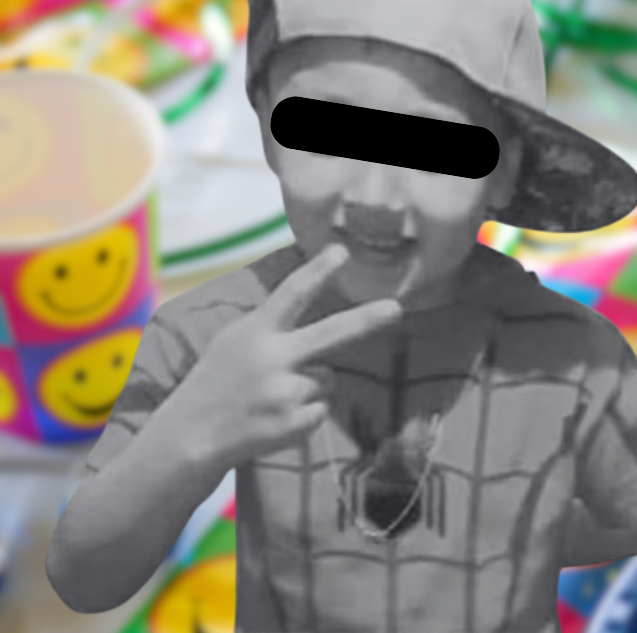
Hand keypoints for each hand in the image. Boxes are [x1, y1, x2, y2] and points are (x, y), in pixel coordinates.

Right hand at [166, 243, 402, 469]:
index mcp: (254, 332)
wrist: (190, 436)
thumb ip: (272, 325)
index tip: (341, 251)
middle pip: (330, 334)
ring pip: (326, 378)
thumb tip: (317, 312)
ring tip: (271, 396)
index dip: (317, 272)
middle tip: (395, 309)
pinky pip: (322, 408)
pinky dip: (306, 412)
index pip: (291, 294)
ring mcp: (283, 393)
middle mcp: (270, 359)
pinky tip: (274, 417)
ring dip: (309, 385)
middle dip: (366, 320)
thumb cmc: (218, 381)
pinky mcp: (294, 423)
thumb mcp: (234, 341)